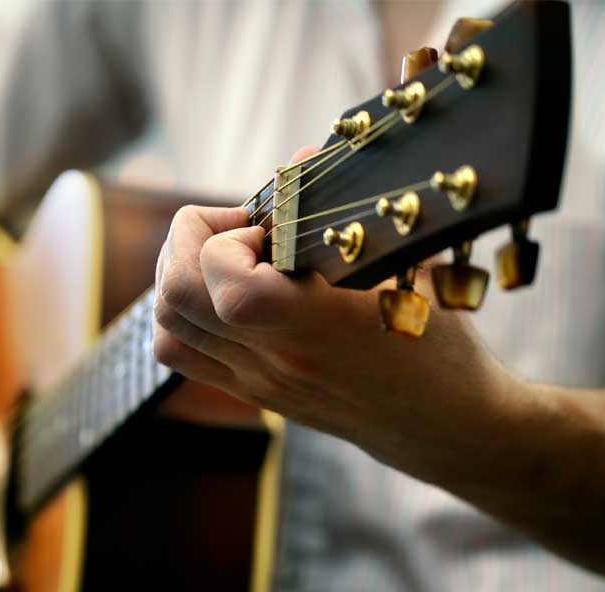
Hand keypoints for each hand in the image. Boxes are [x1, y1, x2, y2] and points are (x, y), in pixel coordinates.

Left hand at [152, 148, 526, 481]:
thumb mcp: (404, 264)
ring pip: (167, 322)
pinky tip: (224, 290)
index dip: (227, 238)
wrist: (437, 420)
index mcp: (319, 324)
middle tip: (238, 230)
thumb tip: (302, 158)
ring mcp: (257, 379)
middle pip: (176, 296)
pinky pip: (177, 351)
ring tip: (230, 255)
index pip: (229, 287)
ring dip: (183, 271)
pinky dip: (182, 310)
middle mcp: (276, 356)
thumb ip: (346, 209)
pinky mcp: (250, 391)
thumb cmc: (433, 335)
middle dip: (189, 241)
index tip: (265, 225)